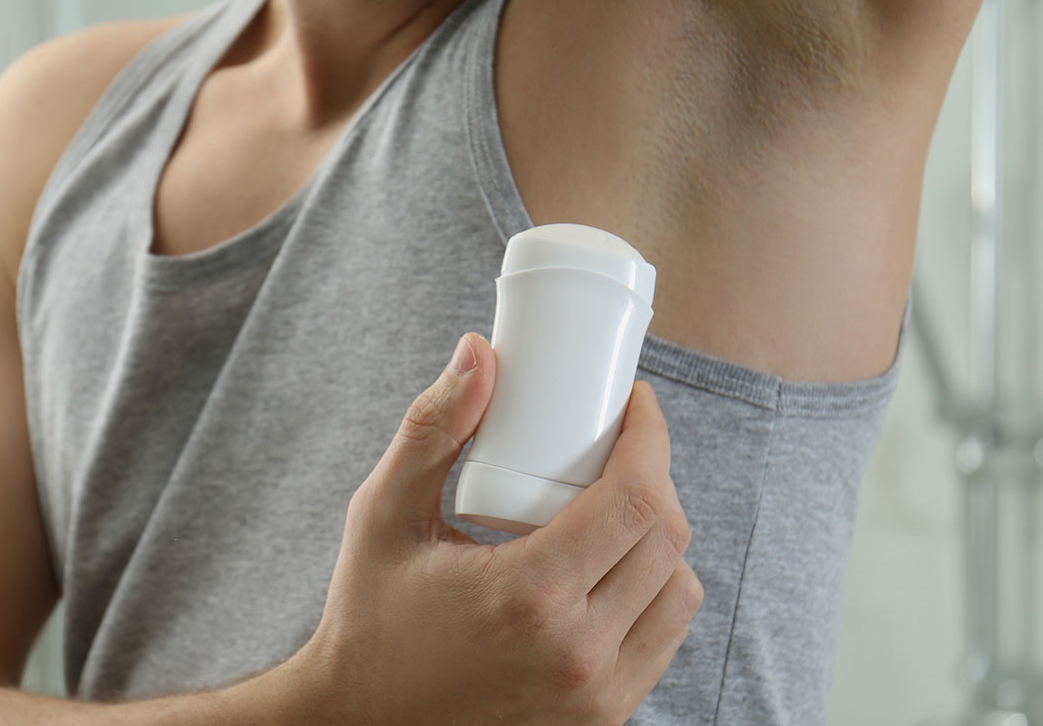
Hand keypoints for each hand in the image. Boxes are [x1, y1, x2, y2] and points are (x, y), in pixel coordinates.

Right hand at [279, 332, 701, 725]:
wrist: (363, 722)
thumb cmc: (370, 617)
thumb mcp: (383, 514)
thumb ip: (432, 429)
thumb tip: (481, 352)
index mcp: (530, 597)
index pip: (637, 501)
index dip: (651, 437)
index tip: (634, 405)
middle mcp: (578, 653)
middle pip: (667, 540)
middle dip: (654, 476)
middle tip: (616, 446)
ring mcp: (597, 696)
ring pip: (679, 592)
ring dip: (658, 539)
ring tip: (613, 507)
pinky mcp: (603, 718)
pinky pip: (663, 639)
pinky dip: (652, 592)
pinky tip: (610, 565)